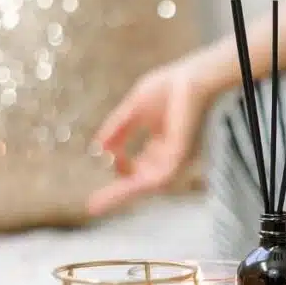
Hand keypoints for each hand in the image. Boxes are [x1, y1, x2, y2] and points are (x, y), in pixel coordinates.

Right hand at [87, 59, 212, 216]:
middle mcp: (170, 156)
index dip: (120, 175)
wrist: (193, 77)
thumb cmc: (170, 87)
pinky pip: (159, 176)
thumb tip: (99, 148)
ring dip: (124, 194)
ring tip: (98, 205)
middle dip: (118, 194)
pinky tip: (121, 188)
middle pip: (142, 182)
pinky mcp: (181, 155)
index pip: (139, 169)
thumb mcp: (134, 109)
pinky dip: (139, 184)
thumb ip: (118, 128)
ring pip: (148, 184)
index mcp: (162, 146)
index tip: (101, 175)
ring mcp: (177, 157)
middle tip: (92, 207)